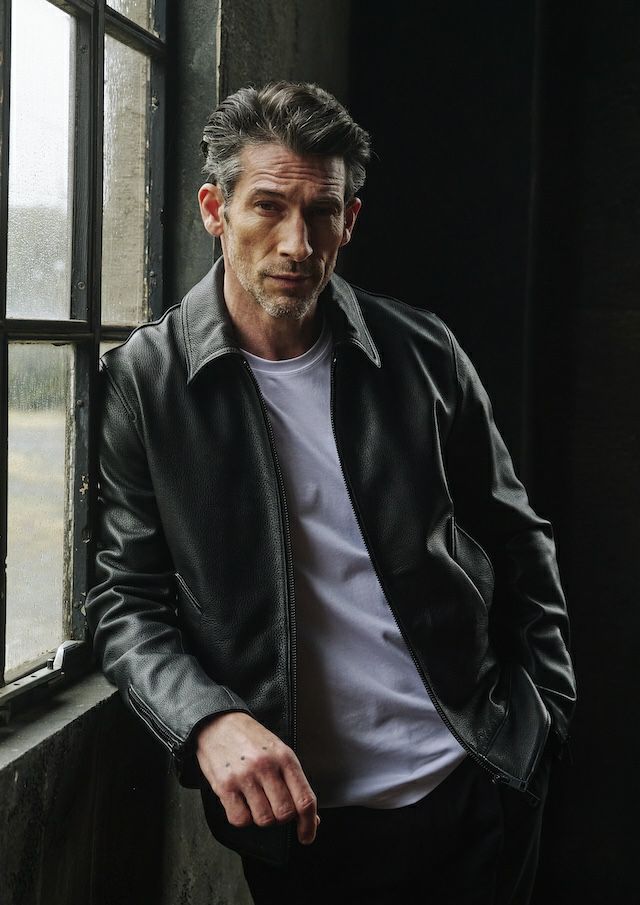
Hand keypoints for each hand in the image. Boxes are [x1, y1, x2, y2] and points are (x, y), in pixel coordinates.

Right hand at [195, 711, 318, 844]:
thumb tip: (311, 817)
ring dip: (262, 818)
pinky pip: (240, 819)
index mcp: (285, 757)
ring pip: (264, 820)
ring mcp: (245, 777)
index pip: (304, 799)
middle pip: (285, 813)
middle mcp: (267, 767)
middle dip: (282, 818)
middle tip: (274, 807)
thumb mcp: (278, 751)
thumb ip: (294, 782)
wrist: (217, 723)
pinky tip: (241, 804)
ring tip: (256, 801)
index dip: (309, 824)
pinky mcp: (225, 786)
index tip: (306, 836)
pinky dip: (243, 818)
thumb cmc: (250, 739)